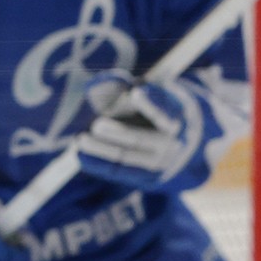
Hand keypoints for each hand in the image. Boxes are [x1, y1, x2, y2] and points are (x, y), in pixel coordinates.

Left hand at [76, 70, 207, 192]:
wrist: (180, 144)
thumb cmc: (149, 110)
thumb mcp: (140, 94)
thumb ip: (118, 87)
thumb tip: (94, 82)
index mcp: (178, 116)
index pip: (167, 110)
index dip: (152, 102)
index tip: (136, 92)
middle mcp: (174, 142)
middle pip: (143, 138)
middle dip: (119, 132)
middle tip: (96, 124)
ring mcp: (161, 163)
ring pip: (129, 157)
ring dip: (102, 150)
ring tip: (80, 139)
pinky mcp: (148, 178)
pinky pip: (120, 172)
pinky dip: (98, 164)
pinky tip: (80, 155)